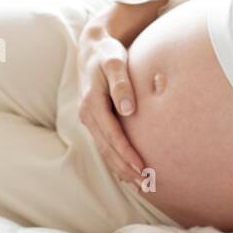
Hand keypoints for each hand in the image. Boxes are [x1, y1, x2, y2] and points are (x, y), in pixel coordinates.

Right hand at [76, 20, 146, 183]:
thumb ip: (121, 83)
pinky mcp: (95, 120)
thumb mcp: (115, 61)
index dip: (126, 152)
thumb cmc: (107, 53)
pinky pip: (104, 145)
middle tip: (145, 184)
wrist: (93, 48)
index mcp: (91, 103)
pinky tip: (127, 172)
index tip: (142, 166)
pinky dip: (115, 160)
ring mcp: (89, 119)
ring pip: (104, 150)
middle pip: (107, 148)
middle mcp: (87, 115)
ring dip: (120, 169)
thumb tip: (128, 109)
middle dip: (125, 168)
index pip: (111, 135)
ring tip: (139, 184)